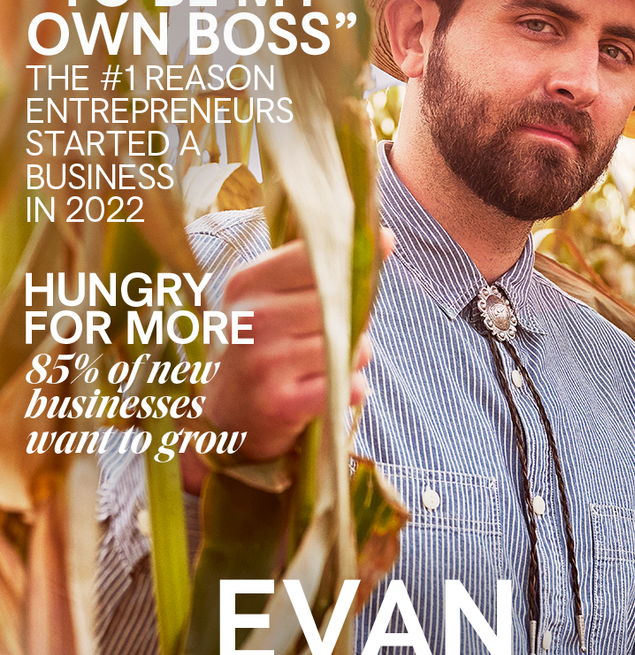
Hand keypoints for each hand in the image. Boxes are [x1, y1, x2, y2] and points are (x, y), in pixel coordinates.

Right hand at [188, 231, 392, 485]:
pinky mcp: (279, 404)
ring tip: (329, 365)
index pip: (318, 256)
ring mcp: (263, 361)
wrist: (228, 418)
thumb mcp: (279, 298)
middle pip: (339, 302)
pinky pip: (346, 384)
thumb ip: (327, 268)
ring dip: (354, 356)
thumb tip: (385, 236)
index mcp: (248, 282)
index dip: (348, 269)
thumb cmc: (266, 348)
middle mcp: (252, 317)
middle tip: (335, 335)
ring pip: (348, 344)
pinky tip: (331, 389)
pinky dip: (350, 388)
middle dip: (354, 318)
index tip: (356, 280)